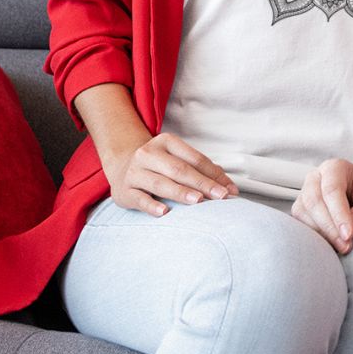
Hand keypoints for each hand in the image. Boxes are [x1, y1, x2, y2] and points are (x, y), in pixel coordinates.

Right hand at [105, 133, 238, 216]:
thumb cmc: (160, 165)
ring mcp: (135, 172)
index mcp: (166, 142)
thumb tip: (229, 187)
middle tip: (220, 196)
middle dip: (202, 183)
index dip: (213, 174)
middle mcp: (148, 154)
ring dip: (180, 192)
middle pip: (179, 170)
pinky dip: (152, 205)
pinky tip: (164, 212)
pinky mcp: (124, 191)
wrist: (122, 166)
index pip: (195, 158)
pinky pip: (139, 199)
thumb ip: (202, 170)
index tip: (229, 190)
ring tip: (198, 200)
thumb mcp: (177, 158)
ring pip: (160, 183)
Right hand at [291, 160, 352, 252]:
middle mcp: (316, 178)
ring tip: (343, 248)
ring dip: (322, 235)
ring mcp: (305, 194)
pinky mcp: (302, 212)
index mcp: (336, 167)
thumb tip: (351, 227)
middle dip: (329, 227)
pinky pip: (301, 225)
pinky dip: (315, 238)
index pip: (332, 189)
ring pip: (303, 214)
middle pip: (313, 201)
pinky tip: (332, 247)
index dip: (339, 214)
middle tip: (346, 246)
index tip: (349, 235)